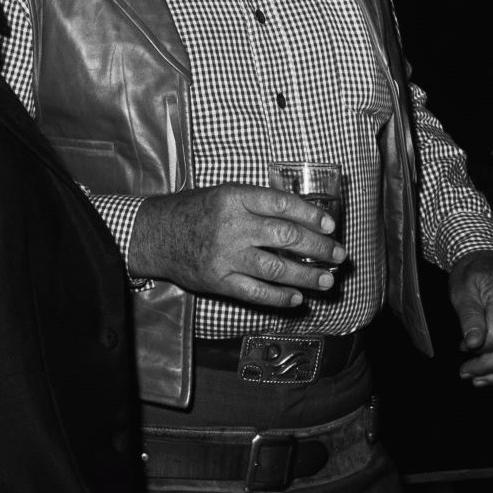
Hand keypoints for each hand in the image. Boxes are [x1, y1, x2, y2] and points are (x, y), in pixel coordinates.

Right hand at [128, 184, 346, 306]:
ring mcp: (224, 255)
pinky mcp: (218, 280)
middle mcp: (231, 225)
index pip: (281, 203)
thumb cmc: (193, 211)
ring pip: (276, 268)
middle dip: (318, 248)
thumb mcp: (222, 194)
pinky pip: (255, 292)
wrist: (154, 234)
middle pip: (285, 237)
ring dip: (306, 276)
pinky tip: (296, 298)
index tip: (330, 225)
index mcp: (233, 197)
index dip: (310, 215)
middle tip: (338, 255)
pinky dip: (279, 297)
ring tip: (326, 280)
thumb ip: (256, 203)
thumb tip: (299, 214)